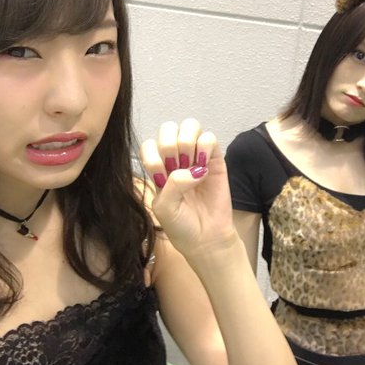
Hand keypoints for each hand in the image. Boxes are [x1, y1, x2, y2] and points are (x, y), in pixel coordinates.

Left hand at [140, 119, 234, 258]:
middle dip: (170, 145)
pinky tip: (204, 165)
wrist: (206, 239)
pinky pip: (209, 138)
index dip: (153, 156)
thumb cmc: (181, 225)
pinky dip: (205, 146)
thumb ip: (171, 186)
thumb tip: (191, 169)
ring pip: (190, 126)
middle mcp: (176, 158)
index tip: (161, 177)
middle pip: (168, 128)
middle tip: (177, 167)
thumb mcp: (165, 209)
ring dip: (187, 142)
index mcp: (158, 168)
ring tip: (191, 163)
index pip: (148, 145)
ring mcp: (196, 156)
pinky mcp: (215, 159)